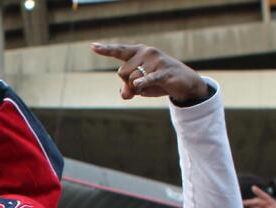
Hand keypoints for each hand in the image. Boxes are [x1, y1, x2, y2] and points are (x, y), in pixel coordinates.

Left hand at [91, 43, 208, 106]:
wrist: (183, 82)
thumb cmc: (157, 81)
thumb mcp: (139, 86)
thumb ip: (127, 89)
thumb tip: (125, 93)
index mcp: (138, 52)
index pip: (119, 51)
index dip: (106, 50)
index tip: (92, 47)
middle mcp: (146, 52)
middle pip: (122, 73)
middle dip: (128, 83)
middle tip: (143, 83)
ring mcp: (155, 61)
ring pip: (132, 80)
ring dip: (138, 89)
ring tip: (151, 85)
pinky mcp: (164, 72)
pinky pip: (149, 78)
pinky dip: (143, 82)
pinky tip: (138, 84)